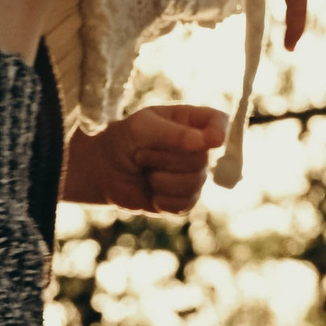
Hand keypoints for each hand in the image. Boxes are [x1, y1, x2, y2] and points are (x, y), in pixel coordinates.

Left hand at [60, 105, 228, 214]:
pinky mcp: (186, 199)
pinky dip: (162, 200)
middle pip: (201, 158)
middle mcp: (199, 148)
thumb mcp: (141, 128)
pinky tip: (151, 192)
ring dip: (160, 180)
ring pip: (193, 183)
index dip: (220, 132)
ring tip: (145, 172)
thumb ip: (173, 133)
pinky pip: (184, 204)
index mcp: (192, 122)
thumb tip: (207, 142)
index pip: (220, 123)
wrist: (104, 172)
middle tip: (142, 154)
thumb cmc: (123, 141)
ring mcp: (194, 175)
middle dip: (165, 159)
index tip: (212, 140)